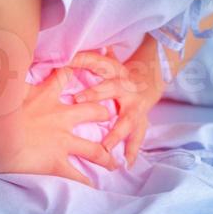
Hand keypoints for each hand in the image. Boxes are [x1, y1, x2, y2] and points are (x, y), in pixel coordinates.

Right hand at [0, 66, 118, 185]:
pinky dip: (86, 183)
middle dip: (104, 112)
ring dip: (106, 156)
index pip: (68, 74)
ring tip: (116, 163)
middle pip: (92, 111)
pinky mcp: (56, 162)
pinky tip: (96, 189)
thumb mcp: (3, 79)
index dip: (79, 66)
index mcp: (47, 95)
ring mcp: (62, 141)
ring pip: (93, 148)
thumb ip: (7, 68)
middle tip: (112, 115)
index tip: (92, 63)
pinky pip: (76, 175)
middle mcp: (61, 117)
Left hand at [67, 45, 164, 166]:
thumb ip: (88, 58)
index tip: (67, 62)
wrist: (148, 80)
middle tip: (78, 101)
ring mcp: (135, 107)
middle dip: (95, 95)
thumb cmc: (118, 74)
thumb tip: (64, 51)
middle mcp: (126, 87)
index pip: (98, 63)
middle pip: (112, 88)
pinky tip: (126, 163)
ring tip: (105, 147)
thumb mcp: (107, 62)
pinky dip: (132, 151)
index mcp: (115, 71)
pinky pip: (137, 138)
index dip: (83, 60)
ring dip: (116, 133)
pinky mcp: (141, 122)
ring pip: (126, 120)